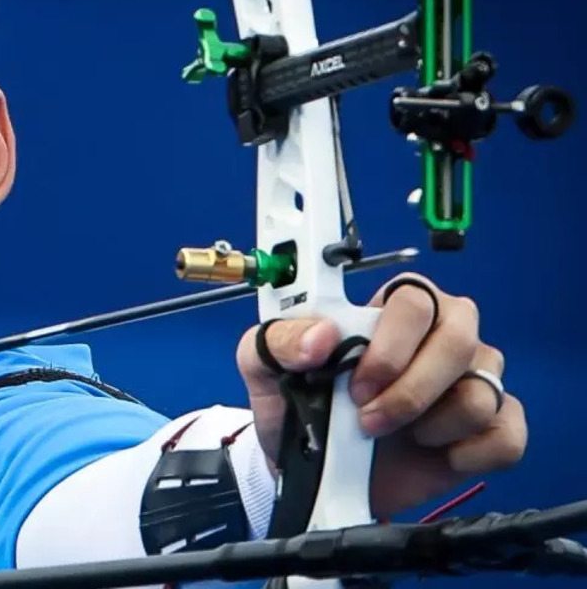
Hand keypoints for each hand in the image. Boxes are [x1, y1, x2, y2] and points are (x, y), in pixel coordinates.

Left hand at [237, 272, 527, 516]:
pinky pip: (507, 436)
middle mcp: (442, 336)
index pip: (416, 299)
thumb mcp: (263, 365)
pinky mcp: (490, 429)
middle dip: (412, 390)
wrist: (306, 469)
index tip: (357, 384)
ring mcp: (472, 381)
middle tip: (370, 419)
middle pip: (461, 340)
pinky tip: (434, 455)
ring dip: (432, 426)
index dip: (392, 344)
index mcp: (393, 309)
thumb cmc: (294, 405)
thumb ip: (279, 339)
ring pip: (483, 393)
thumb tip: (320, 336)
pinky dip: (469, 453)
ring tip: (391, 436)